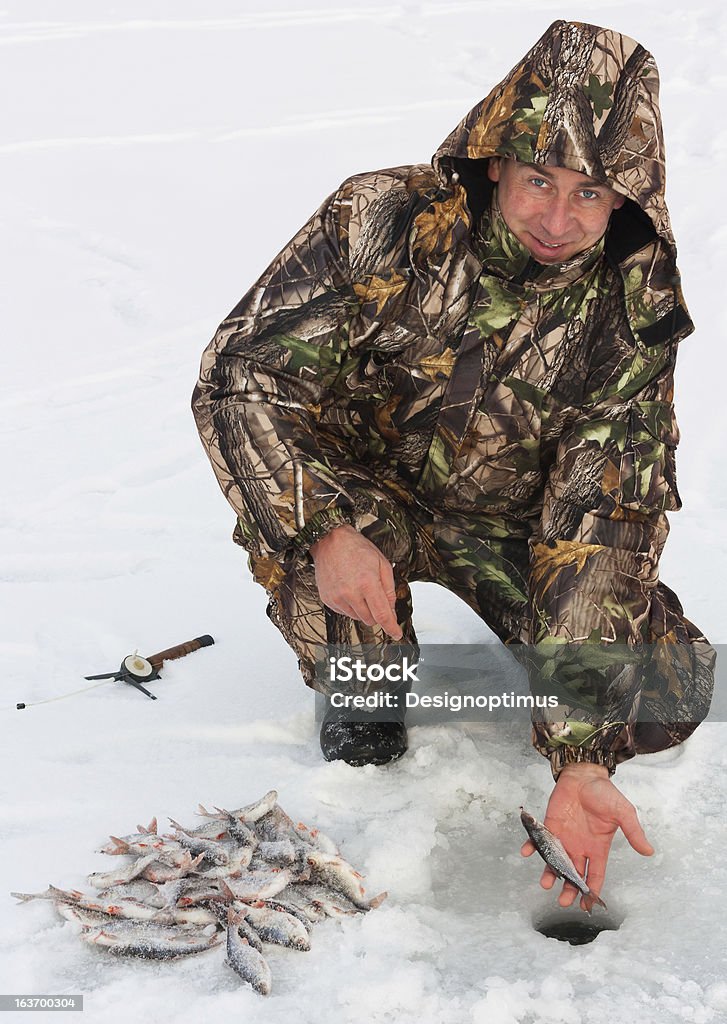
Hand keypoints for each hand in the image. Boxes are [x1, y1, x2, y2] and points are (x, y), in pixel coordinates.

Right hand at [309, 525, 402, 638]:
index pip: (382, 615)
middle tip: (374, 595)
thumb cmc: (356, 548)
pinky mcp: (328, 599)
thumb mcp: (381, 563)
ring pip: (357, 617)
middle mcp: (350, 593)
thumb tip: (391, 609)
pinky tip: (349, 590)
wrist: (330, 541)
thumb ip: (389, 589)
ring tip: (359, 588)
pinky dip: (350, 606)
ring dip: (363, 609)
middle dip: (376, 612)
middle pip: (370, 619)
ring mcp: (337, 598)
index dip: (391, 627)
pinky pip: (344, 613)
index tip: (396, 634)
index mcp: (367, 583)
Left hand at [520, 762, 653, 908]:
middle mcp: (580, 846)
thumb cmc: (604, 793)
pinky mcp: (550, 825)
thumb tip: (649, 851)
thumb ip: (633, 832)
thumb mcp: (623, 812)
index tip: (587, 905)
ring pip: (555, 861)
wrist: (584, 775)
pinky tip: (526, 851)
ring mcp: (564, 837)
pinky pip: (539, 840)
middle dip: (569, 888)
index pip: (595, 874)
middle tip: (563, 901)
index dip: (591, 890)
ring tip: (546, 883)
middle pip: (574, 874)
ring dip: (549, 873)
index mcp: (598, 847)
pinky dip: (531, 846)